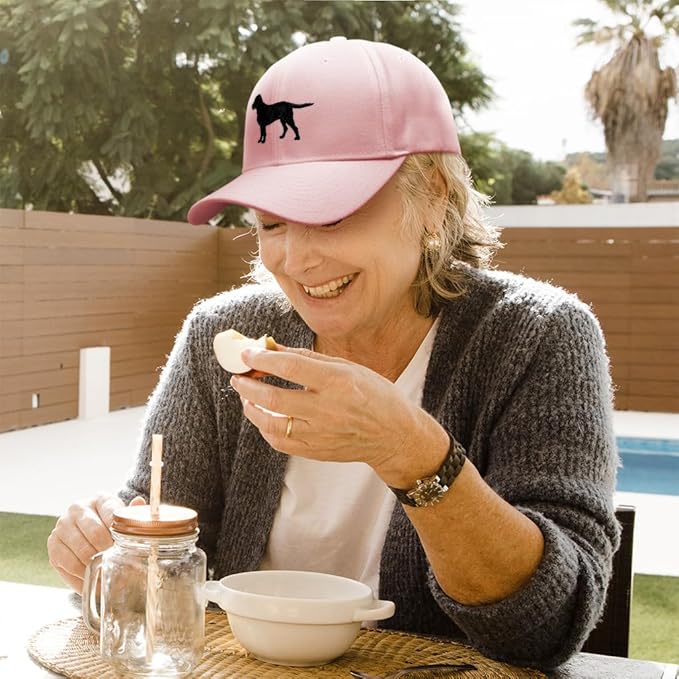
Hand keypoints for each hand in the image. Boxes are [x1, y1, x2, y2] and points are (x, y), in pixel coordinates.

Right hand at [47, 494, 145, 592]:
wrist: (88, 529)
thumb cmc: (110, 524)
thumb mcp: (123, 518)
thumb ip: (131, 513)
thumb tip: (139, 502)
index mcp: (100, 498)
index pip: (112, 514)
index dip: (120, 534)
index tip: (125, 549)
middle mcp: (78, 508)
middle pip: (96, 534)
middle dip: (108, 552)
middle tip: (117, 566)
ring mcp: (62, 525)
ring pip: (81, 551)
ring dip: (95, 566)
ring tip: (106, 576)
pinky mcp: (53, 544)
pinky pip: (67, 564)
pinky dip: (80, 576)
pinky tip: (91, 580)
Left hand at [229, 345, 447, 487]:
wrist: (394, 435)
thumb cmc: (374, 394)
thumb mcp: (347, 367)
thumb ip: (308, 358)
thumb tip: (273, 347)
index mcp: (337, 382)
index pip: (290, 367)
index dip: (263, 358)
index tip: (247, 353)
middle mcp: (327, 409)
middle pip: (274, 398)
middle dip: (248, 385)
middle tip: (238, 377)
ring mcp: (321, 434)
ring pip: (272, 424)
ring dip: (252, 409)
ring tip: (246, 397)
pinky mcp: (317, 452)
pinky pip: (281, 443)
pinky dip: (266, 429)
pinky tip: (263, 418)